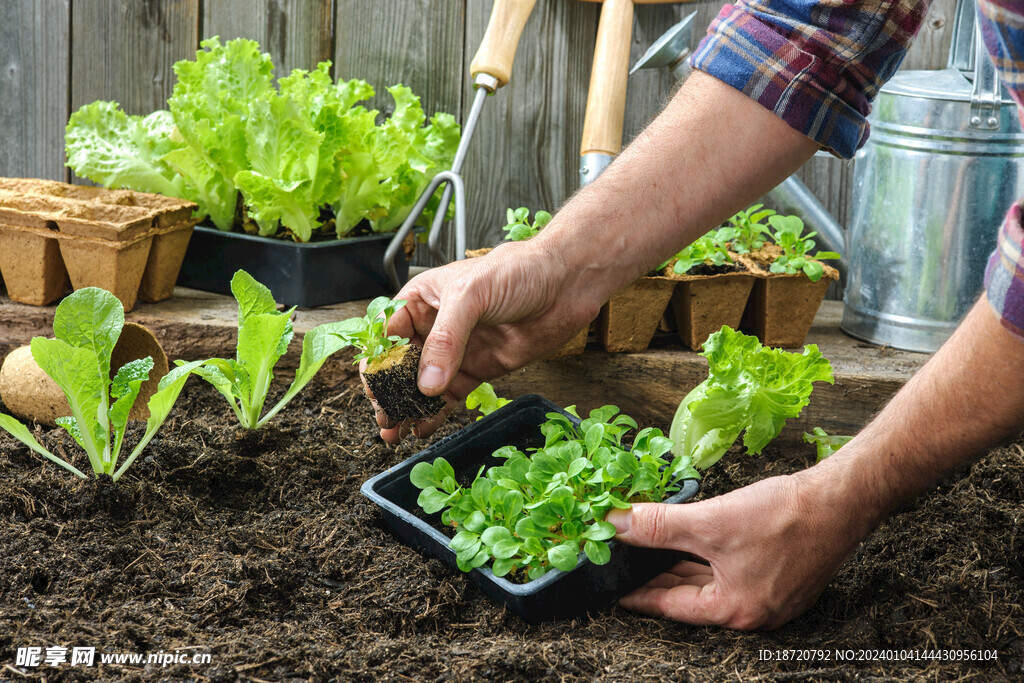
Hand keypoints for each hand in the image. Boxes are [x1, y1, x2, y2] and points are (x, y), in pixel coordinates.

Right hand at [371, 240, 601, 442]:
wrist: (566, 284)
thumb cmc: (518, 271)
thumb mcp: (472, 296)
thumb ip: (446, 339)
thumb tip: (426, 382)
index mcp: (423, 299)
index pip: (388, 334)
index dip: (377, 362)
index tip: (374, 388)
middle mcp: (435, 326)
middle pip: (401, 365)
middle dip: (389, 392)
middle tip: (384, 416)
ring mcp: (457, 351)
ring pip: (423, 385)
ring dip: (408, 408)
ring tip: (394, 431)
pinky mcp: (479, 369)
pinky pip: (450, 396)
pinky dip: (435, 414)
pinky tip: (423, 429)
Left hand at [606, 462, 870, 628]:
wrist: (842, 499)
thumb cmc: (784, 517)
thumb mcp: (710, 522)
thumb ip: (658, 526)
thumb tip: (615, 525)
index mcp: (735, 610)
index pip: (671, 606)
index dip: (638, 594)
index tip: (612, 587)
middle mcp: (753, 611)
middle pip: (690, 596)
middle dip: (657, 577)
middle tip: (624, 564)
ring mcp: (770, 595)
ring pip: (711, 582)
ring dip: (680, 565)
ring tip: (648, 551)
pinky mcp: (780, 575)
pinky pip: (730, 571)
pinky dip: (706, 558)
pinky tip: (689, 541)